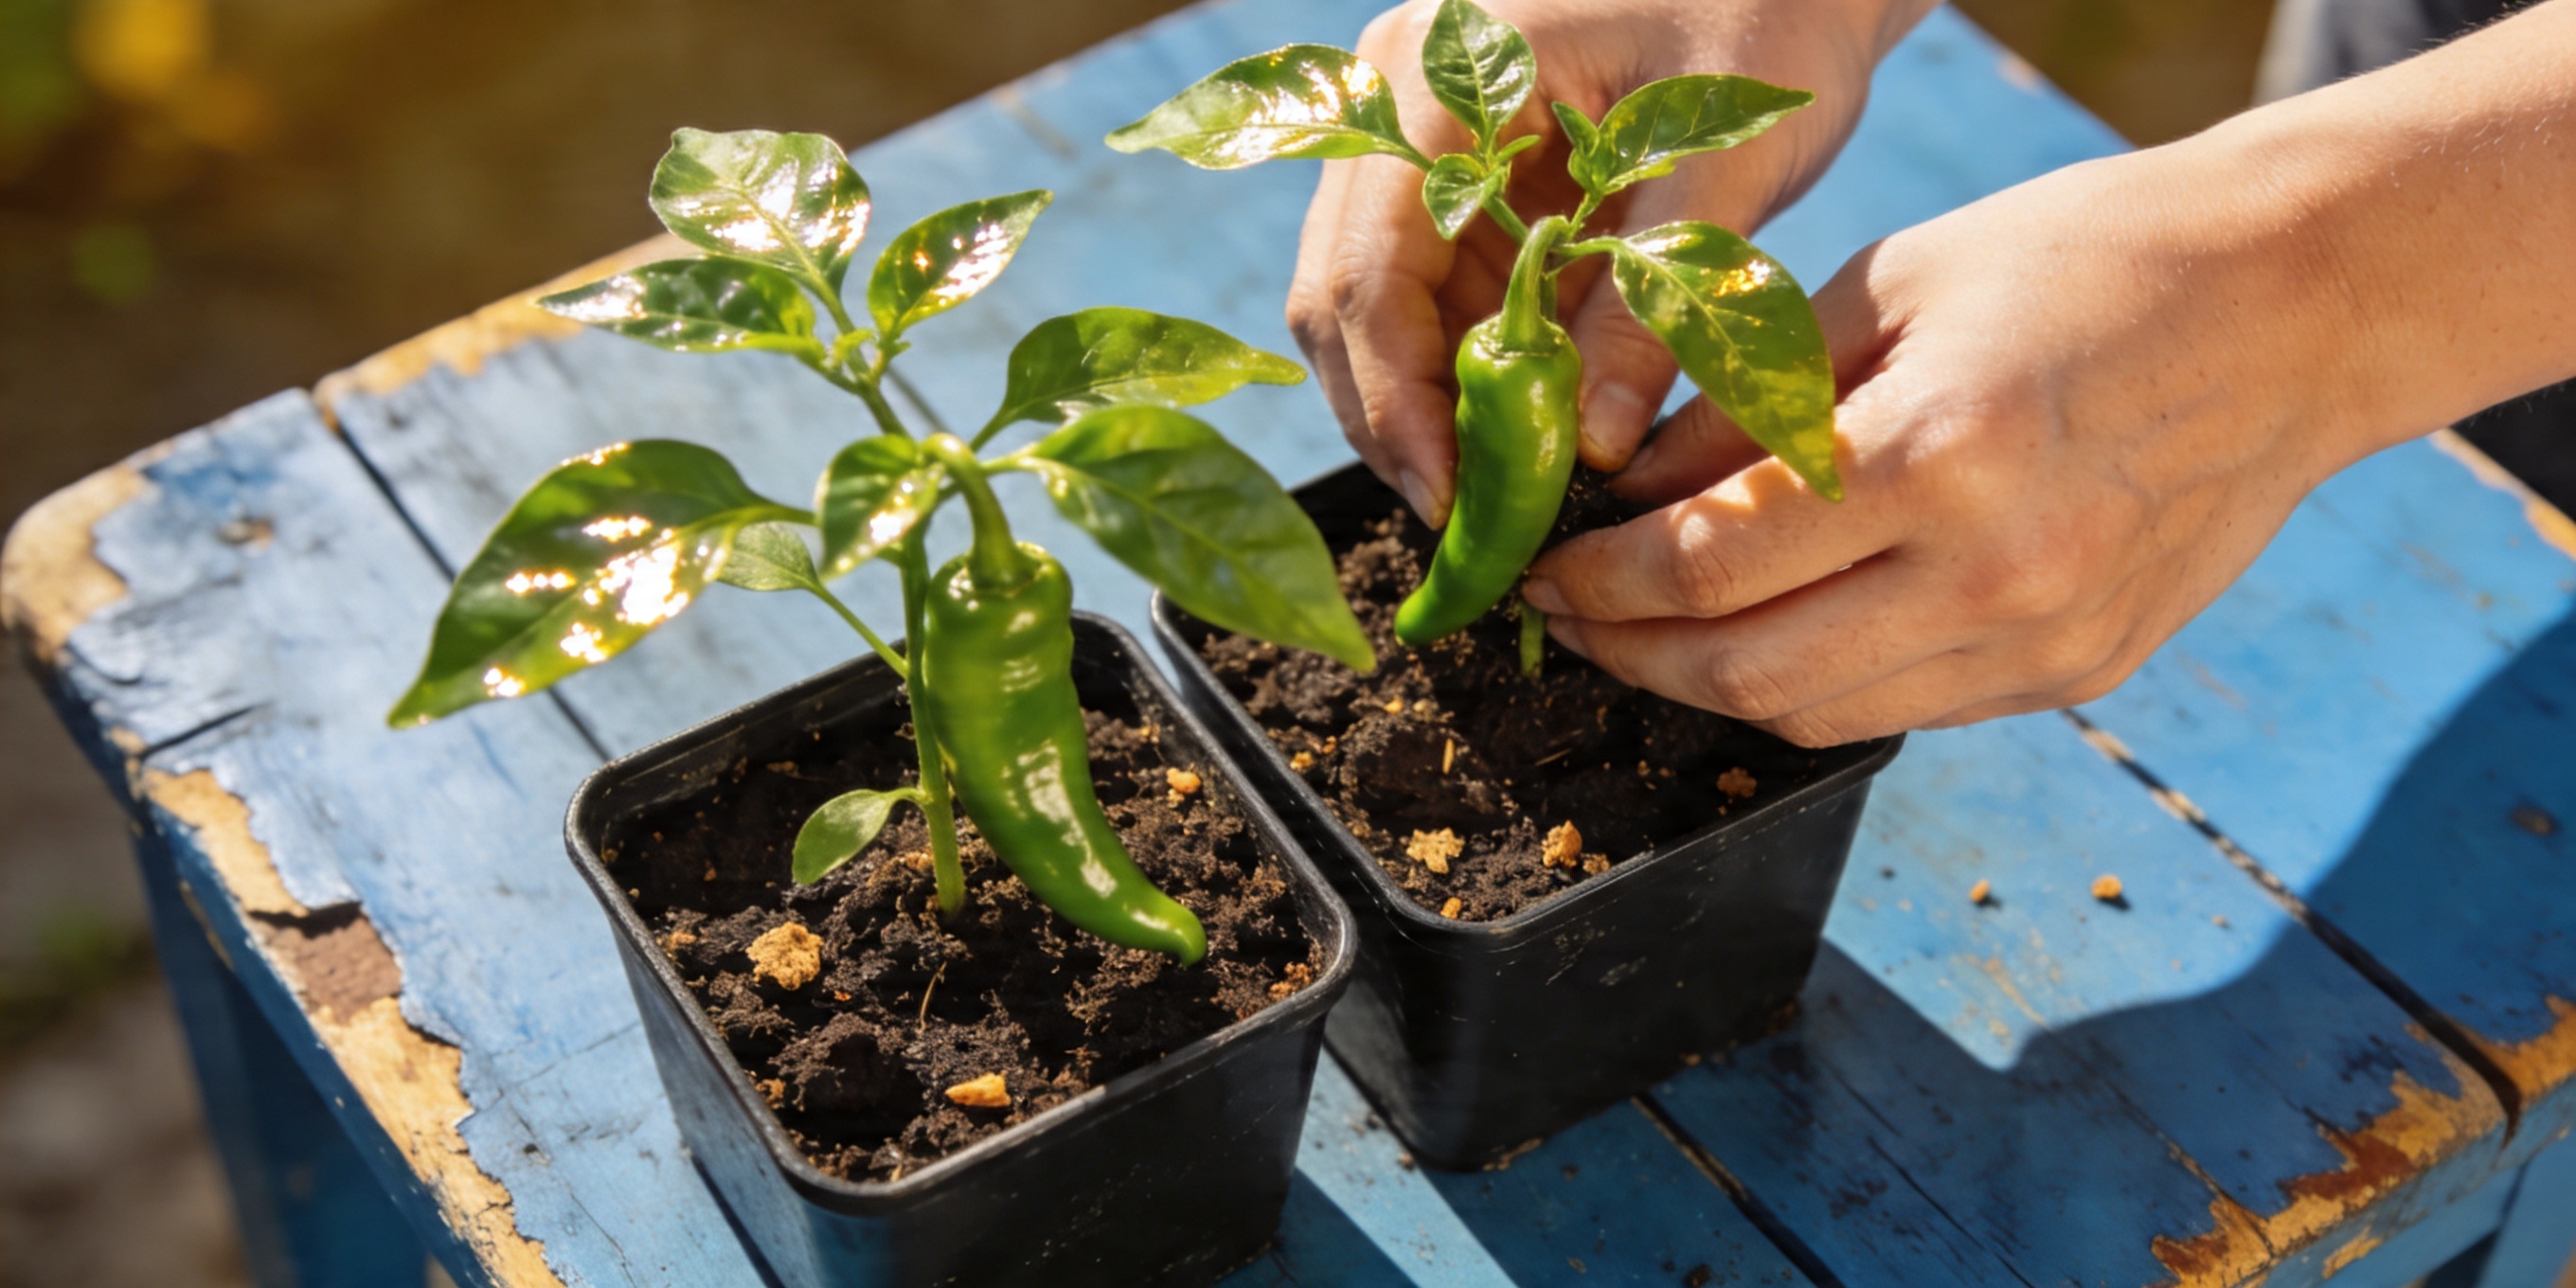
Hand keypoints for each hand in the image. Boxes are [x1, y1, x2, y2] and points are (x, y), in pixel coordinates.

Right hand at [1289, 0, 1926, 526]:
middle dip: (1395, 422)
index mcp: (1434, 77)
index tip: (1452, 500)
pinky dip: (1462, 375)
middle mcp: (1392, 105)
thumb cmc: (1766, 19)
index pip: (1370, 270)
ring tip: (1492, 499)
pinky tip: (1513, 439)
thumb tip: (1587, 446)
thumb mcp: (1719, 160)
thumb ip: (1645, 298)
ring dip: (1423, 409)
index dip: (1399, 401)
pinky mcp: (1457, 185)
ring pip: (1371, 311)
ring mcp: (1415, 145)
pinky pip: (1430, 300)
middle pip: (1342, 298)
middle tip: (1468, 524)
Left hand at [1522, 135, 2397, 746]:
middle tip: (1567, 619)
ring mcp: (2043, 644)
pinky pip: (1899, 713)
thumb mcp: (1887, 289)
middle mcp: (1993, 577)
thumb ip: (1743, 407)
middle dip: (1626, 659)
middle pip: (1743, 677)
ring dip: (1707, 689)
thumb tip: (1624, 498)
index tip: (1540, 572)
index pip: (1705, 569)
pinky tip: (1771, 631)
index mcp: (1935, 456)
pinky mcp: (2078, 676)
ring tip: (1649, 634)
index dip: (1595, 587)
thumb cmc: (2082, 264)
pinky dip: (1811, 686)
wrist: (2294, 311)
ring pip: (1814, 720)